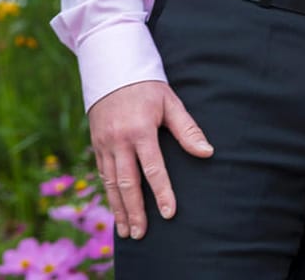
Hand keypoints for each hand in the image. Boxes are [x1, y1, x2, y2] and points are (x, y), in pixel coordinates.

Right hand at [89, 80, 212, 237]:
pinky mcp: (97, 145)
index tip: (169, 214)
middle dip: (134, 211)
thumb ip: (187, 129)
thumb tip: (208, 152)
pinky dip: (109, 194)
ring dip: (119, 209)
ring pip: (111, 183)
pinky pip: (102, 175)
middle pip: (127, 183)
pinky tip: (116, 209)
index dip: (162, 193)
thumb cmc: (147, 87)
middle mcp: (119, 140)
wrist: (112, 70)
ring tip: (127, 232)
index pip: (153, 168)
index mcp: (140, 130)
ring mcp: (105, 144)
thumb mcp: (170, 102)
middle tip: (141, 234)